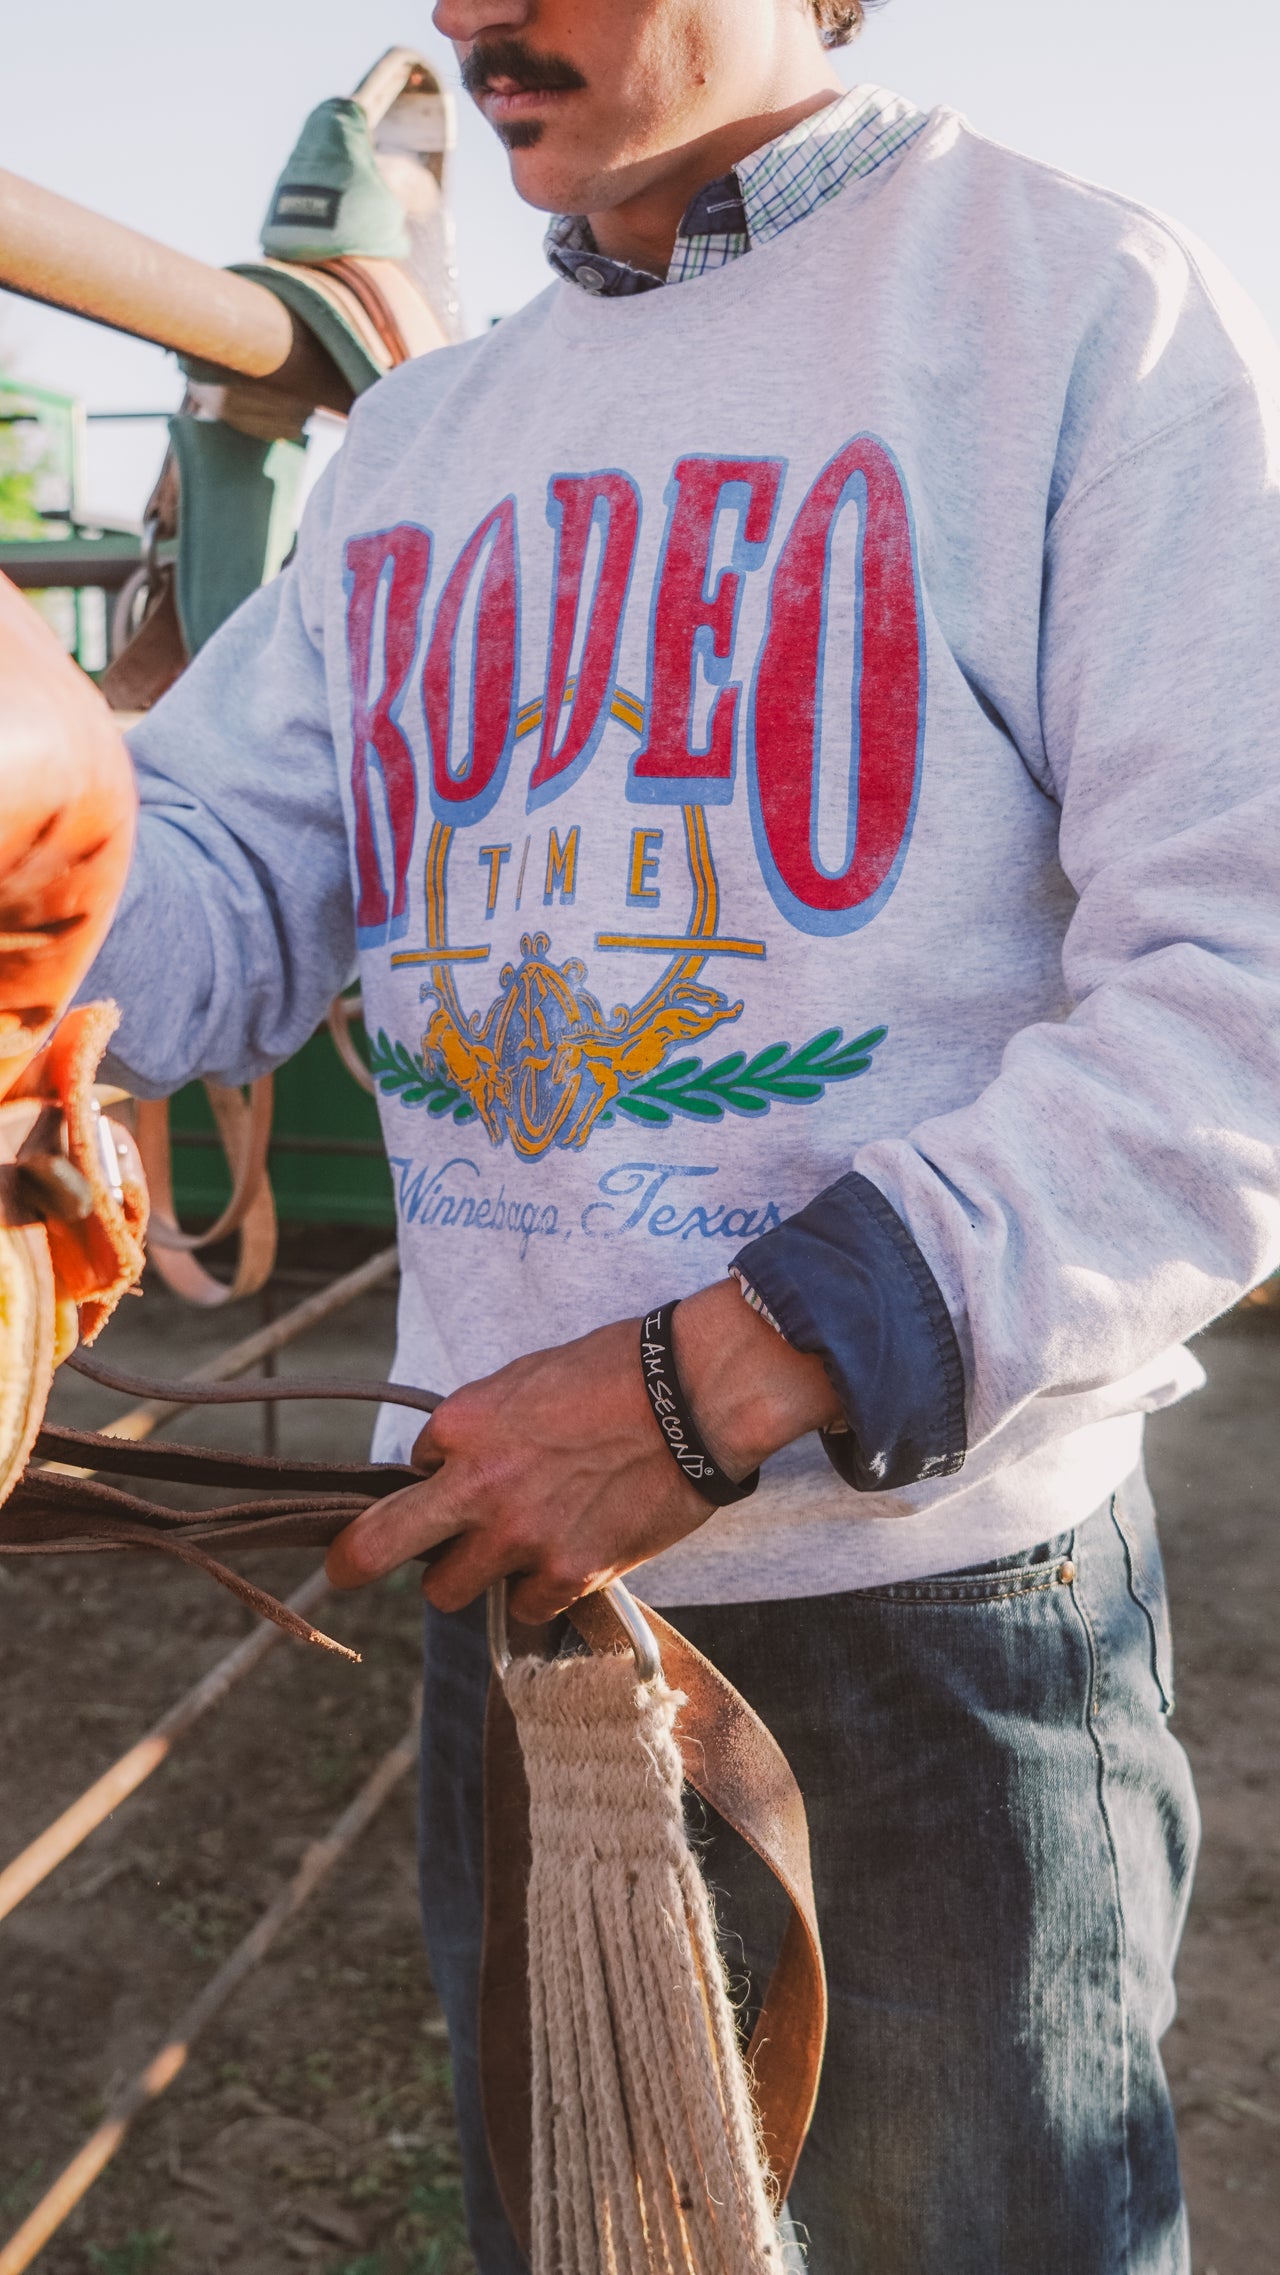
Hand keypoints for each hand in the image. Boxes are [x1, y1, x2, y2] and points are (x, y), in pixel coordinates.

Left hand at [325, 1278, 840, 1622]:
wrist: (695, 1399)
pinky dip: (539, 1591)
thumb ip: (482, 1423)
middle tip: (346, 1570)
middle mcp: (478, 1485)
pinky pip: (524, 1608)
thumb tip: (453, 1459)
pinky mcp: (567, 1574)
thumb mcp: (529, 1376)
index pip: (410, 1468)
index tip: (445, 1481)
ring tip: (511, 1550)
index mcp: (463, 1424)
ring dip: (469, 1576)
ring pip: (447, 1591)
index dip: (431, 1475)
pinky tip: (569, 1556)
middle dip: (354, 1561)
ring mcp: (519, 1537)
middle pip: (376, 1547)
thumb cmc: (619, 1372)